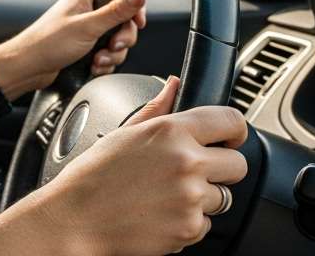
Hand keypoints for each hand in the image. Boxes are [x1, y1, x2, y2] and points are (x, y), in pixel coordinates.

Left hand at [0, 0, 146, 97]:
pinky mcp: (85, 46)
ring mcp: (86, 28)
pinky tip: (94, 67)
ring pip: (116, 40)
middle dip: (122, 38)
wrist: (28, 67)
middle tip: (113, 46)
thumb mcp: (87, 26)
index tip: (138, 23)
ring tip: (98, 60)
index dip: (133, 8)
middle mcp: (87, 9)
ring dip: (112, 54)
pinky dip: (104, 62)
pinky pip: (107, 53)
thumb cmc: (48, 43)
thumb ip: (116, 12)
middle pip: (123, 20)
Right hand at [37, 76, 248, 254]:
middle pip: (238, 164)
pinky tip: (160, 214)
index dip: (234, 131)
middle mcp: (186, 162)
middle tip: (191, 173)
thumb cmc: (93, 176)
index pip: (231, 121)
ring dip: (203, 198)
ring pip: (223, 197)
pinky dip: (188, 222)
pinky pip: (206, 224)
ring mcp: (190, 198)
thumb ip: (158, 108)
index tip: (229, 139)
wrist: (76, 219)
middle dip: (220, 169)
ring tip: (167, 195)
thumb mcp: (123, 132)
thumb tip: (174, 84)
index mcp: (171, 131)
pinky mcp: (189, 228)